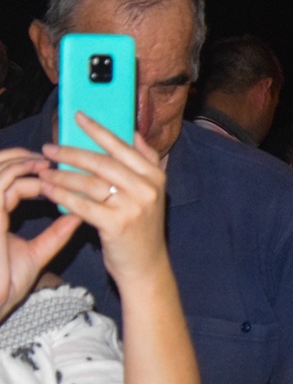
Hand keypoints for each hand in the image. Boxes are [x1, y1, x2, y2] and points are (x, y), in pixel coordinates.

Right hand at [0, 149, 80, 323]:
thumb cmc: (7, 284)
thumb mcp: (36, 254)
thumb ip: (55, 235)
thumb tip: (78, 217)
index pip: (7, 184)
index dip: (28, 172)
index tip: (57, 170)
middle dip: (22, 157)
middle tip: (52, 156)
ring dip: (23, 160)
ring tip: (49, 160)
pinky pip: (2, 182)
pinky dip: (20, 171)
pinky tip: (41, 171)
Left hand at [40, 114, 168, 287]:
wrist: (146, 266)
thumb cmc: (141, 228)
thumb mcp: (150, 193)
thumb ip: (144, 163)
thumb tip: (132, 133)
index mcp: (156, 176)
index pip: (124, 146)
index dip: (99, 130)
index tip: (79, 117)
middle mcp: (148, 188)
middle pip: (104, 162)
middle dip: (72, 153)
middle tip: (49, 148)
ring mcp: (135, 206)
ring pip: (90, 183)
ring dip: (62, 176)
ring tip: (44, 171)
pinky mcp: (118, 224)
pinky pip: (83, 205)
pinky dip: (63, 197)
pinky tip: (49, 191)